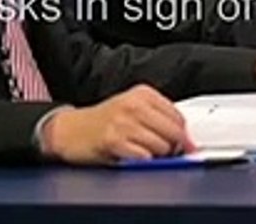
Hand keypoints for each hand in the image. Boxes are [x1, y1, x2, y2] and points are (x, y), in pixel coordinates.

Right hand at [39, 84, 191, 163]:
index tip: (185, 145)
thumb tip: (185, 138)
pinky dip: (143, 161)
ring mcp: (123, 122)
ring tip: (145, 153)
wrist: (70, 130)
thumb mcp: (132, 108)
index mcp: (143, 94)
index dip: (184, 135)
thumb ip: (158, 117)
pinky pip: (144, 157)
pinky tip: (134, 157)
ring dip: (158, 156)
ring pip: (162, 146)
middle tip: (166, 153)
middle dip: (174, 147)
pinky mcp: (113, 140)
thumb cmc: (104, 122)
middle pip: (174, 132)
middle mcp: (134, 104)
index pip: (178, 116)